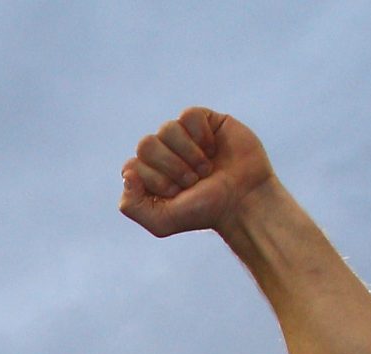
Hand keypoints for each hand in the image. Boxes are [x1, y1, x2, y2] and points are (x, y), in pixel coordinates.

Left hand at [117, 107, 275, 238]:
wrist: (242, 200)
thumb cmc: (203, 212)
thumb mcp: (162, 222)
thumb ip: (132, 206)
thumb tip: (128, 174)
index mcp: (147, 174)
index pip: (131, 165)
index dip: (154, 180)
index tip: (176, 193)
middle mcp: (162, 153)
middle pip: (146, 144)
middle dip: (171, 167)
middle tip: (192, 181)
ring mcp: (183, 136)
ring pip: (167, 128)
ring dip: (188, 154)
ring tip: (205, 169)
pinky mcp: (205, 121)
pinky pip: (189, 115)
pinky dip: (201, 135)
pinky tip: (213, 149)